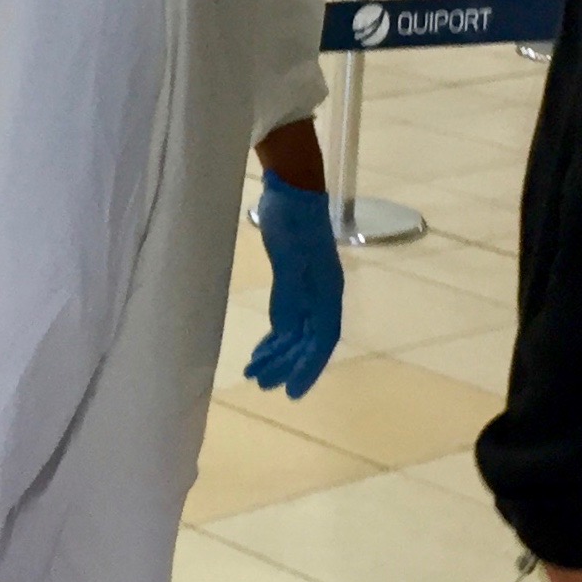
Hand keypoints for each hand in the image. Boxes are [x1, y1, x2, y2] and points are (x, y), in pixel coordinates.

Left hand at [244, 171, 342, 397]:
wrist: (291, 189)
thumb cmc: (293, 224)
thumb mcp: (290, 260)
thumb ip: (288, 297)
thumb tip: (286, 334)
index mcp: (326, 294)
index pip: (321, 341)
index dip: (308, 368)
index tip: (291, 392)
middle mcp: (321, 296)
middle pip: (307, 341)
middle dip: (287, 365)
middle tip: (263, 385)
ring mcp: (307, 289)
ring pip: (295, 333)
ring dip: (277, 354)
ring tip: (255, 373)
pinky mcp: (291, 280)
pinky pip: (285, 319)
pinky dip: (273, 337)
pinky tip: (261, 349)